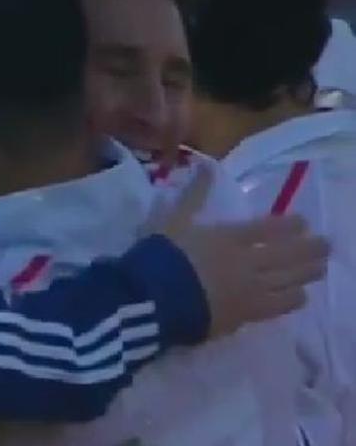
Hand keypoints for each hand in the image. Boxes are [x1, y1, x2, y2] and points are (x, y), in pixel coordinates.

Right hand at [150, 168, 328, 337]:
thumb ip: (194, 196)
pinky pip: (279, 306)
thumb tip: (205, 166)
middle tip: (326, 244)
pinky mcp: (247, 315)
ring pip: (290, 279)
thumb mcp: (174, 220)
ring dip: (308, 272)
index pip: (269, 228)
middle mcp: (247, 262)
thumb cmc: (161, 256)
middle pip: (288, 254)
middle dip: (310, 248)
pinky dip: (293, 299)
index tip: (303, 222)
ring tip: (321, 267)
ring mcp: (250, 290)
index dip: (290, 225)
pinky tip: (301, 296)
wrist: (154, 299)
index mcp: (229, 237)